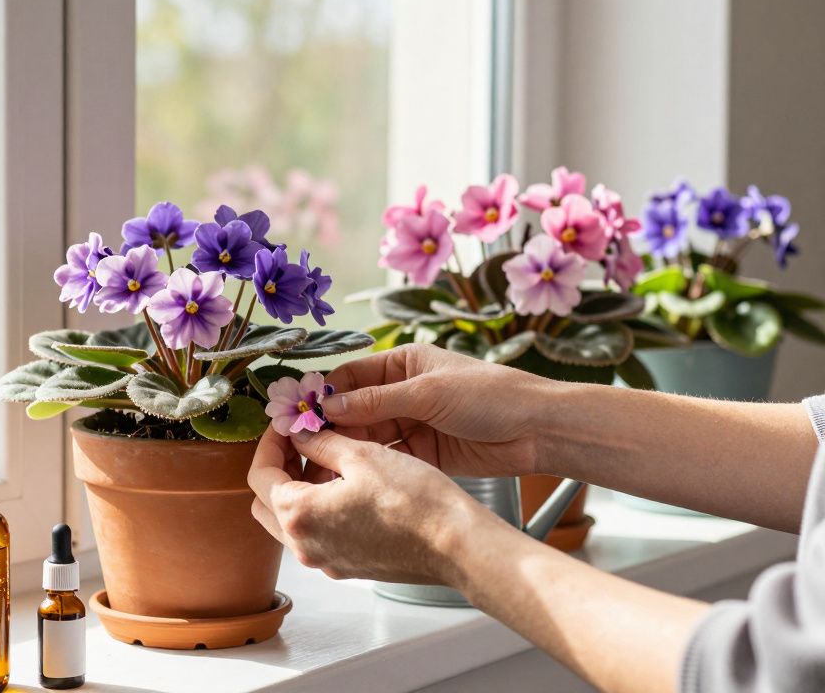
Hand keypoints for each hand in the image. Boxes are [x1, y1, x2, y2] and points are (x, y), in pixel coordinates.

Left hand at [247, 425, 509, 583]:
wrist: (455, 545)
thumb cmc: (413, 500)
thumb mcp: (361, 455)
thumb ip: (320, 442)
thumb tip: (299, 434)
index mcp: (298, 515)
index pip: (260, 474)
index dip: (269, 442)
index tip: (285, 424)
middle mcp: (303, 545)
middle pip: (266, 502)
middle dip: (276, 467)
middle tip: (297, 440)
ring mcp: (324, 561)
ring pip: (289, 521)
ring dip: (295, 489)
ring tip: (323, 459)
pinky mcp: (346, 566)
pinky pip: (316, 535)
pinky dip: (317, 509)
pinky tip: (342, 486)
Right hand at [321, 343, 554, 477]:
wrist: (538, 430)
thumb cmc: (491, 395)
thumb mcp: (428, 393)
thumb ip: (377, 401)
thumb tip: (329, 406)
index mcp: (403, 364)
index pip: (351, 377)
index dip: (325, 395)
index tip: (300, 414)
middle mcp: (402, 392)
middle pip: (353, 410)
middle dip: (329, 426)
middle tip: (303, 446)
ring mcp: (411, 424)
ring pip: (366, 436)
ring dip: (345, 448)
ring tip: (319, 464)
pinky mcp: (422, 454)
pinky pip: (386, 458)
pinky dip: (368, 465)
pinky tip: (349, 475)